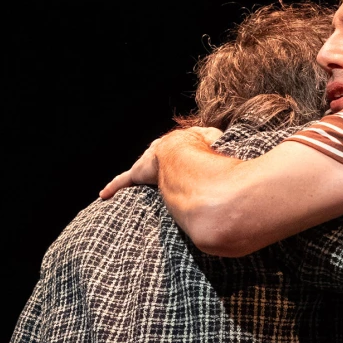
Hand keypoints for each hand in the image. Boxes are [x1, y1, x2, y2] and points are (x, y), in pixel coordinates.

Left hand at [99, 127, 223, 199]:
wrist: (187, 153)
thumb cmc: (207, 151)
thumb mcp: (221, 147)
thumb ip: (226, 152)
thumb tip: (239, 162)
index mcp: (180, 148)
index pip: (176, 153)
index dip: (178, 160)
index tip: (179, 167)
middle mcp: (161, 154)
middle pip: (154, 161)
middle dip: (153, 166)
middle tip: (154, 175)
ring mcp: (148, 163)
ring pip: (138, 171)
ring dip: (134, 176)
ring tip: (129, 187)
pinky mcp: (137, 173)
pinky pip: (123, 180)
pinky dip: (113, 186)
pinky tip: (103, 195)